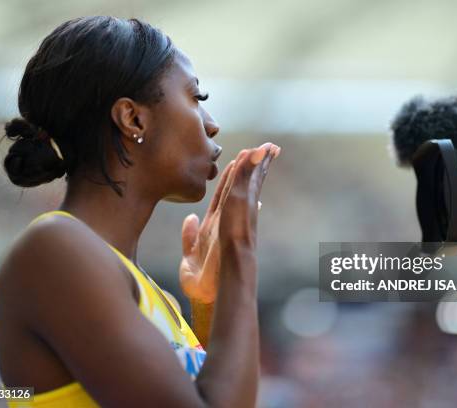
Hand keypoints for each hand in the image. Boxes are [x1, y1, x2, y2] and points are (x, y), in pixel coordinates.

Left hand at [179, 143, 279, 303]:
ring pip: (248, 183)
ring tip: (268, 148)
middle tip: (267, 149)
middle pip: (244, 185)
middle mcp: (230, 217)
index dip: (234, 176)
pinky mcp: (239, 214)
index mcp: (218, 223)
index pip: (226, 193)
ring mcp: (237, 215)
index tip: (241, 161)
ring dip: (257, 164)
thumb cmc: (201, 281)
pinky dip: (250, 170)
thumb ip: (189, 235)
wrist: (210, 291)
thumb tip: (190, 218)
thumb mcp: (189, 253)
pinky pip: (244, 185)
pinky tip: (255, 155)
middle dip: (255, 167)